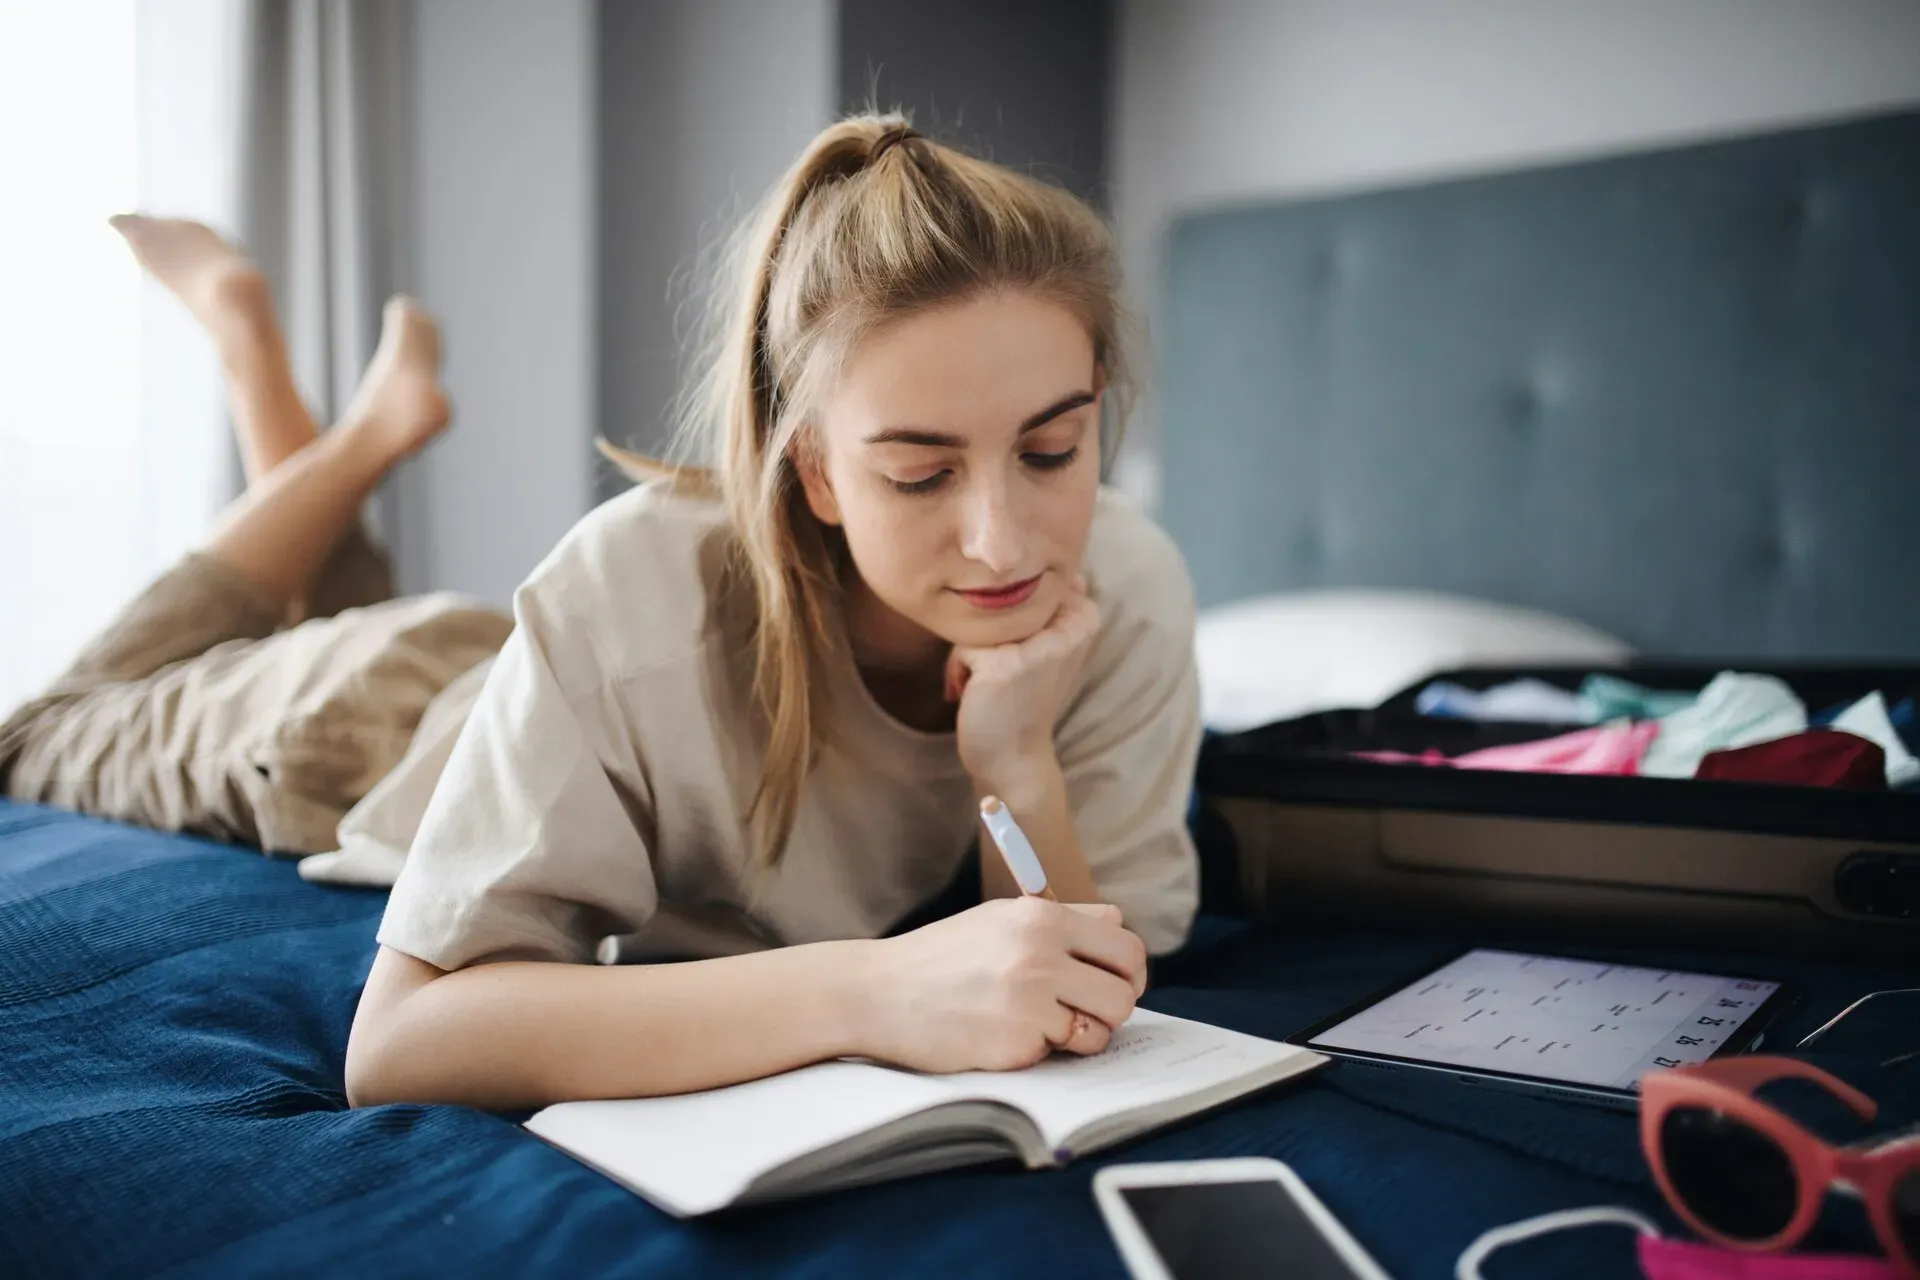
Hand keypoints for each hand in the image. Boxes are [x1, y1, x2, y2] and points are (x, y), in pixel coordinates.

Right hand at [858, 897, 1147, 1072]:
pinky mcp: (1015, 1044)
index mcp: (1042, 918)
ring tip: (1044, 1025)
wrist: (877, 992)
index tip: (1114, 983)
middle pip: (1125, 992)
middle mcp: (1041, 955)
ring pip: (1100, 1030)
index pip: (1126, 946)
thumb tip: (1117, 929)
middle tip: (1086, 1012)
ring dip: (1081, 1035)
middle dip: (1112, 1008)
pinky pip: (1058, 1054)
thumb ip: (1061, 923)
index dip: (1127, 971)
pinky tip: (1004, 1034)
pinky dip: (1040, 1051)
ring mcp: (1029, 1002)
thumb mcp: (1000, 919)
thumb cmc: (941, 957)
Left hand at [946, 576, 1100, 792]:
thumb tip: (1067, 572)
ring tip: (988, 684)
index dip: (1012, 619)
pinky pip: (962, 647)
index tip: (1023, 657)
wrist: (1013, 758)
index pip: (1029, 588)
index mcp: (1085, 619)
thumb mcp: (1050, 649)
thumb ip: (1056, 609)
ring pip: (980, 623)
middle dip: (990, 634)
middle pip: (1001, 601)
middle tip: (1004, 673)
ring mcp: (1037, 647)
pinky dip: (959, 671)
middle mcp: (1067, 629)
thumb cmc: (1023, 699)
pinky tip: (974, 694)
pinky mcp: (1004, 664)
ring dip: (972, 652)